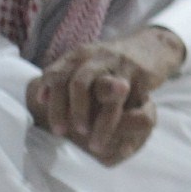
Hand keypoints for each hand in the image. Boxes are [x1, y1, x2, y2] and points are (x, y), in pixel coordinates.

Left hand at [27, 26, 184, 165]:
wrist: (150, 46)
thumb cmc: (109, 63)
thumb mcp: (84, 63)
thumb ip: (62, 77)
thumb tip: (40, 99)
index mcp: (79, 55)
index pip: (56, 76)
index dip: (52, 102)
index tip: (55, 127)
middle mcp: (97, 56)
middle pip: (78, 83)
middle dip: (73, 112)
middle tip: (70, 135)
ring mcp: (120, 63)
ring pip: (107, 92)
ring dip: (101, 122)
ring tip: (95, 145)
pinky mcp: (141, 74)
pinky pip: (131, 99)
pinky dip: (123, 120)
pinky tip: (120, 136)